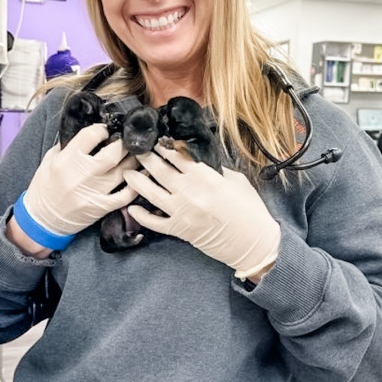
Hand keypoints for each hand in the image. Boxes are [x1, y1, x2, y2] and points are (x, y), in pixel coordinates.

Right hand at [24, 124, 137, 235]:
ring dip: (134, 160)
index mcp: (67, 160)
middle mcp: (82, 175)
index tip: (107, 130)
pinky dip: (137, 183)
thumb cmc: (45, 187)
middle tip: (129, 140)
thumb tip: (89, 132)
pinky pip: (126, 194)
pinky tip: (142, 174)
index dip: (102, 129)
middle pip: (113, 153)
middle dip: (124, 143)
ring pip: (124, 171)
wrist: (42, 220)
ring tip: (138, 153)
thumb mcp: (50, 160)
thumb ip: (68, 145)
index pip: (91, 136)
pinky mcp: (102, 207)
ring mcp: (94, 192)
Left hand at [123, 146, 280, 278]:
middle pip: (161, 171)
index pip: (179, 156)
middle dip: (146, 158)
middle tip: (136, 149)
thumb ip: (215, 169)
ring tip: (127, 172)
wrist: (253, 243)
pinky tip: (131, 208)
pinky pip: (154, 222)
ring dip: (137, 181)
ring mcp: (182, 213)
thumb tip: (197, 160)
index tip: (157, 138)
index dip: (166, 146)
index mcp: (206, 178)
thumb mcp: (236, 181)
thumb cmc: (250, 210)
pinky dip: (141, 215)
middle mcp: (190, 193)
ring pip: (151, 193)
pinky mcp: (179, 230)